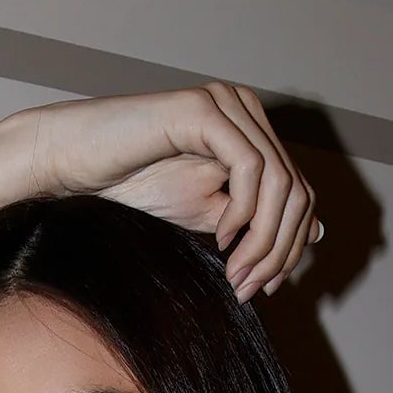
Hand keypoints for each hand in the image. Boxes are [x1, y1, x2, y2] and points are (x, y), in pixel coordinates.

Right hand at [10, 84, 320, 299]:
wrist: (76, 166)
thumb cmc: (133, 186)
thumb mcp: (209, 213)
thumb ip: (257, 220)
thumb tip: (315, 233)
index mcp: (250, 130)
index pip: (298, 192)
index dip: (291, 246)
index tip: (266, 288)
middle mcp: (244, 109)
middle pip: (297, 189)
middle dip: (280, 249)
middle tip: (249, 289)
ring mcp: (226, 104)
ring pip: (279, 182)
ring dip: (264, 240)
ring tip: (236, 275)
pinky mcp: (203, 109)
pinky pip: (250, 167)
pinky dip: (244, 213)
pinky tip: (223, 239)